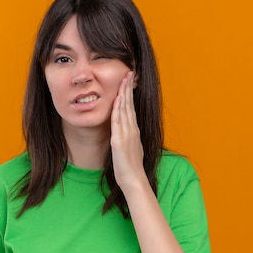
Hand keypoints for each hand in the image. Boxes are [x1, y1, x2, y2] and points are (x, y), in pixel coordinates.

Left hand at [110, 71, 147, 193]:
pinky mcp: (120, 141)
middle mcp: (132, 130)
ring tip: (124, 80)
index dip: (130, 94)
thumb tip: (126, 133)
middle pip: (130, 105)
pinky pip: (119, 122)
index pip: (131, 108)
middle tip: (129, 73)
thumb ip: (128, 139)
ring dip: (124, 94)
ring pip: (125, 110)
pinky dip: (119, 109)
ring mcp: (126, 134)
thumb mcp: (130, 149)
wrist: (133, 179)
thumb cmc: (130, 167)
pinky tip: (118, 99)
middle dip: (128, 88)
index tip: (129, 81)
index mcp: (133, 131)